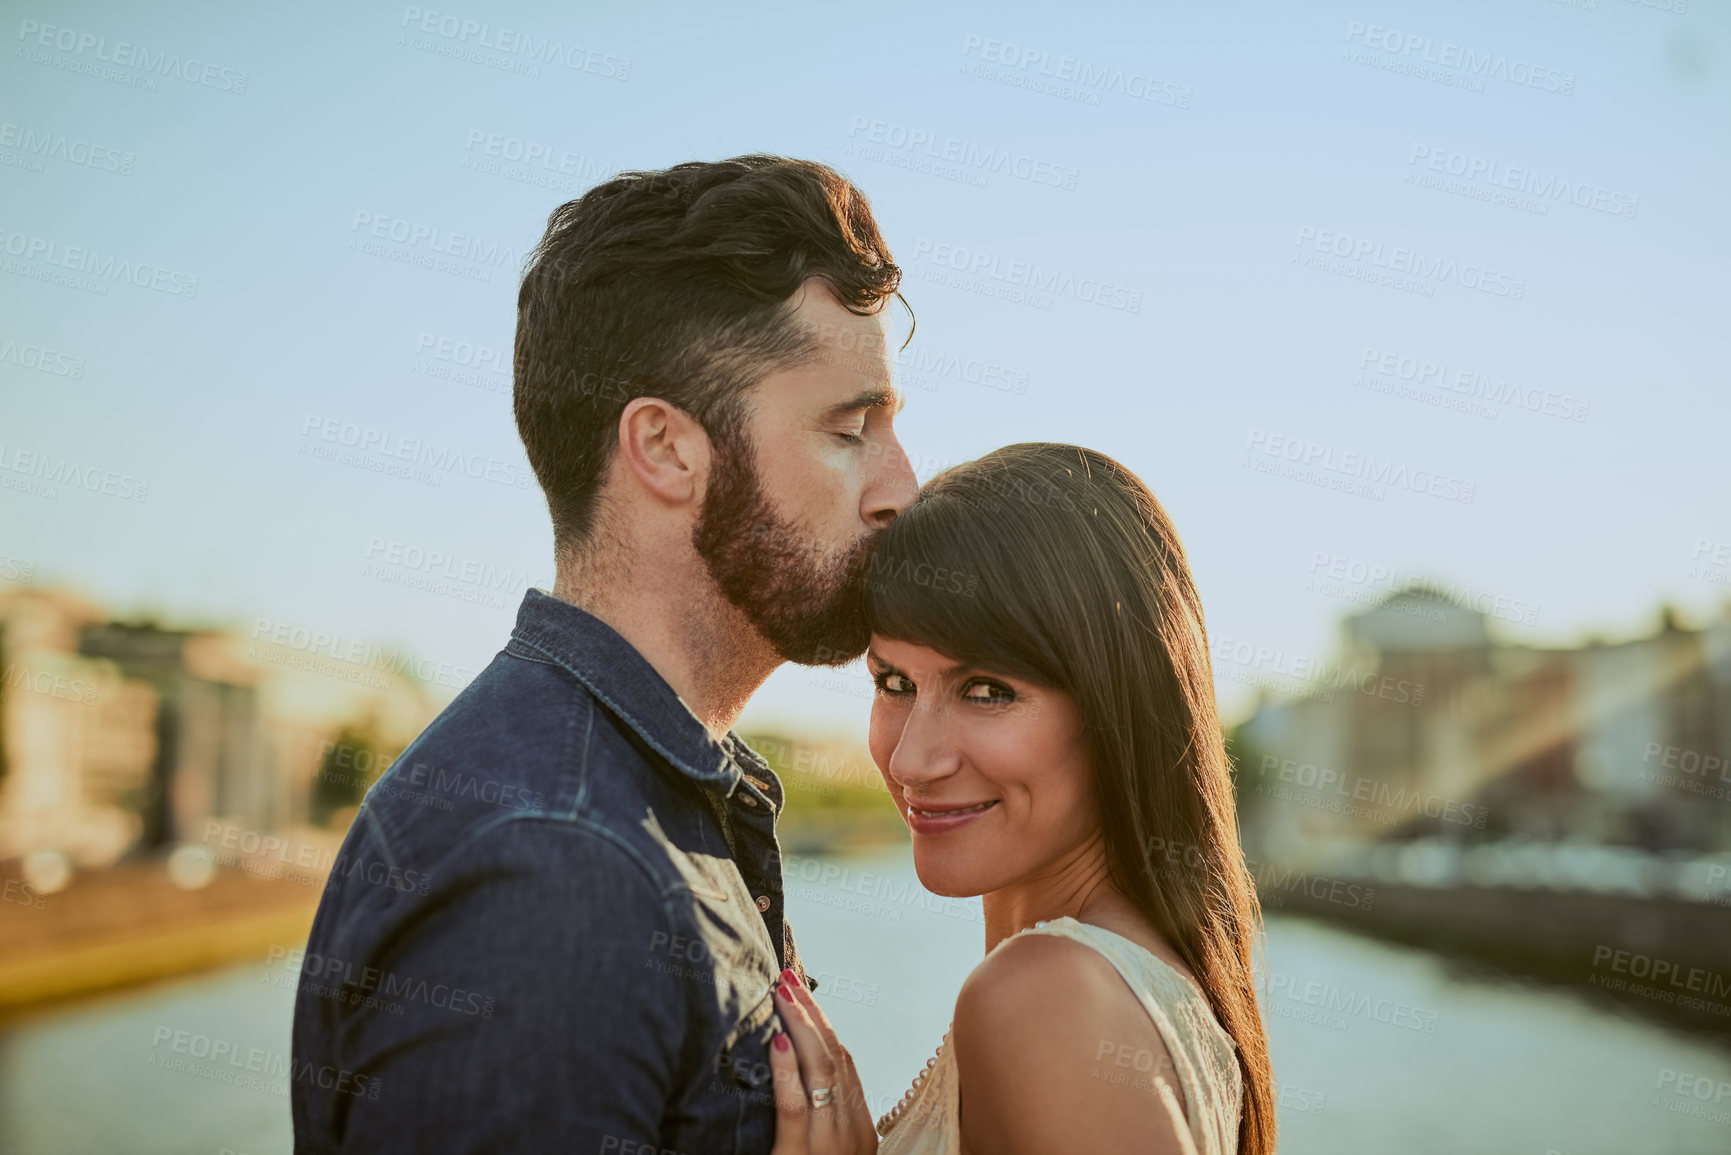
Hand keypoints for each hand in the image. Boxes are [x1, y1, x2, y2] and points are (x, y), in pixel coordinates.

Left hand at [767, 968, 877, 1154]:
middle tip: (787, 979)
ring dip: (800, 1026)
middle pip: (834, 1056)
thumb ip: (822, 1118)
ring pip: (821, 1072)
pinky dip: (787, 1071)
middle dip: (811, 1013)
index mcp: (859, 1128)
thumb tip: (799, 1070)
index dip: (823, 1025)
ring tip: (780, 995)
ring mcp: (827, 1144)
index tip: (801, 993)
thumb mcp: (829, 1149)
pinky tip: (777, 1042)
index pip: (844, 1062)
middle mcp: (850, 1131)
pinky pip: (795, 1107)